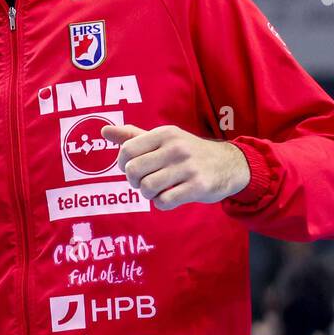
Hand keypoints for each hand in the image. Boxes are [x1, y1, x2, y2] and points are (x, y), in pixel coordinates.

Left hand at [101, 124, 249, 209]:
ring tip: (156, 190)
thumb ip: (133, 136)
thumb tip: (104, 130)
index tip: (131, 169)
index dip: (122, 164)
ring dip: (147, 194)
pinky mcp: (198, 186)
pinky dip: (161, 203)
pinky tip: (168, 197)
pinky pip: (165, 201)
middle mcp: (176, 147)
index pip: (127, 150)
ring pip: (148, 187)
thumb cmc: (187, 152)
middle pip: (134, 170)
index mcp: (165, 134)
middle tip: (143, 182)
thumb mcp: (163, 139)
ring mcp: (188, 167)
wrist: (229, 164)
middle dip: (134, 181)